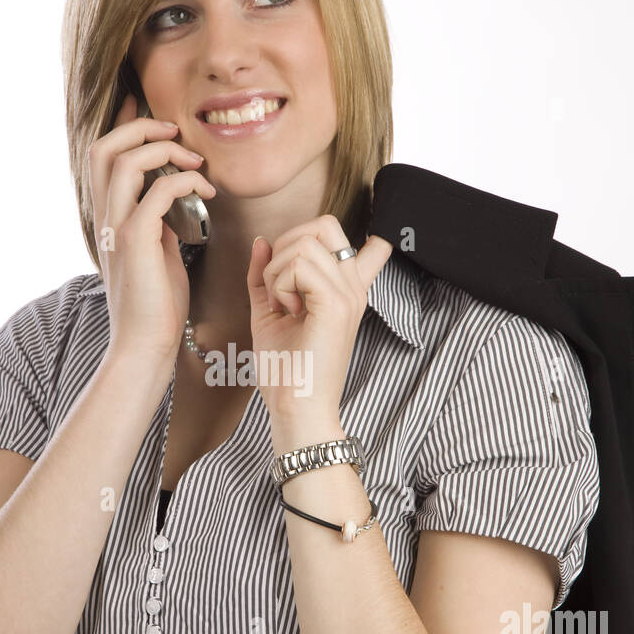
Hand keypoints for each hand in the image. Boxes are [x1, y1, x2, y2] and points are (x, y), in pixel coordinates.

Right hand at [87, 92, 215, 364]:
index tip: (150, 110)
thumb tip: (171, 196)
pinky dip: (184, 183)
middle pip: (103, 147)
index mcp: (107, 217)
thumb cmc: (156, 305)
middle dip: (140, 128)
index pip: (101, 156)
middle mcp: (105, 217)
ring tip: (196, 163)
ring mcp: (116, 228)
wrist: (145, 346)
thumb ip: (156, 221)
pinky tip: (207, 194)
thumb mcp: (156, 251)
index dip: (123, 125)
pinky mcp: (135, 243)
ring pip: (123, 161)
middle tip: (176, 134)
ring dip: (163, 151)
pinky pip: (156, 193)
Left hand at [246, 215, 392, 420]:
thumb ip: (265, 276)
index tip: (320, 249)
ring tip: (281, 305)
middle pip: (324, 225)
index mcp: (345, 291)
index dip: (345, 236)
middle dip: (287, 244)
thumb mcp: (269, 313)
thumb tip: (261, 241)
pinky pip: (300, 265)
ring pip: (305, 243)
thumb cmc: (286, 370)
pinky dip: (280, 283)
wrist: (296, 408)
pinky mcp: (336, 304)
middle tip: (278, 286)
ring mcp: (348, 294)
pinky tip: (285, 310)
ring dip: (277, 270)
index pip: (373, 246)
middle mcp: (353, 288)